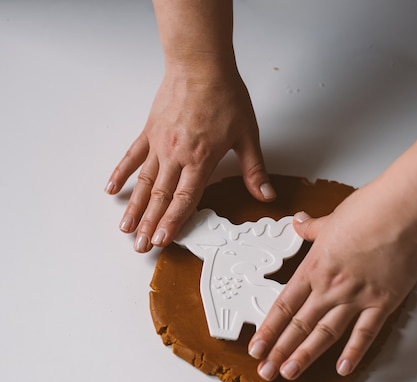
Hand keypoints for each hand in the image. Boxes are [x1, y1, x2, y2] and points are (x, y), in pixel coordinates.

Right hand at [105, 68, 275, 252]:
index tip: (162, 241)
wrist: (200, 62)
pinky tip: (112, 189)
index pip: (185, 199)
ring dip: (134, 207)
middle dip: (149, 224)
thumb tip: (266, 195)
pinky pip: (132, 156)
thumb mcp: (247, 134)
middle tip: (140, 246)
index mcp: (200, 159)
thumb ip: (253, 169)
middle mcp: (176, 155)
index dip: (173, 223)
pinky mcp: (149, 131)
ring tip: (125, 228)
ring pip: (144, 182)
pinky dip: (121, 173)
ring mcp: (159, 144)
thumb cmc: (224, 94)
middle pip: (161, 197)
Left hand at [248, 169, 416, 380]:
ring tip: (290, 372)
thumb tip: (298, 222)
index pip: (284, 306)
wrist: (403, 208)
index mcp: (314, 268)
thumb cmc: (370, 209)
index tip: (256, 346)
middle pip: (299, 325)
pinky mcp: (382, 302)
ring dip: (305, 355)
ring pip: (325, 333)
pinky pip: (365, 333)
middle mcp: (330, 286)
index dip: (268, 330)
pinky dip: (353, 353)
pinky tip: (342, 368)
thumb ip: (310, 228)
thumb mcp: (331, 219)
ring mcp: (356, 297)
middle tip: (266, 370)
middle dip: (279, 350)